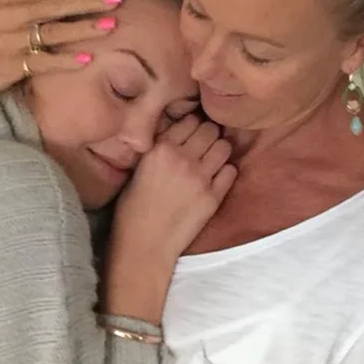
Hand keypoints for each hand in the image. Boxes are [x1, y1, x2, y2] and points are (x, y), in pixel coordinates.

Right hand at [0, 0, 120, 101]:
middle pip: (55, 3)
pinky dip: (65, 60)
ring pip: (52, 31)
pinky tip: (86, 59)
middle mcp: (11, 13)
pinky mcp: (11, 65)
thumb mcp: (3, 1)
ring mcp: (11, 40)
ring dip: (83, 27)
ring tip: (111, 25)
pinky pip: (42, 61)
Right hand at [102, 115, 237, 323]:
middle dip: (207, 134)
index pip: (189, 120)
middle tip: (202, 144)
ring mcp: (200, 178)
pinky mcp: (213, 197)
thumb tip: (177, 133)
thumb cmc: (133, 208)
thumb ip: (158, 148)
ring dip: (218, 150)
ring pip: (224, 147)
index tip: (190, 131)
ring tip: (209, 160)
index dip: (191, 124)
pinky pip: (231, 171)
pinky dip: (224, 171)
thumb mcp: (137, 168)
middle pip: (210, 129)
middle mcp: (182, 159)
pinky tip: (214, 178)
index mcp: (159, 149)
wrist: (144, 243)